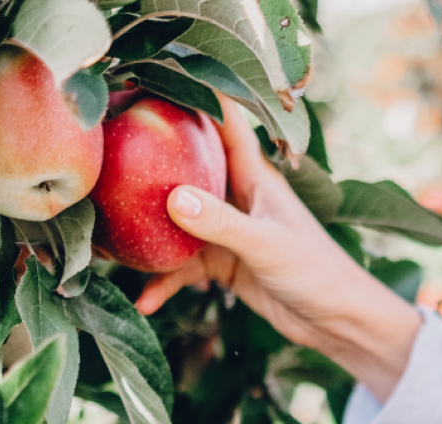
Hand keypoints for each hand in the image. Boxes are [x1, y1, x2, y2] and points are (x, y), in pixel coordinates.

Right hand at [134, 95, 421, 400]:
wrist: (338, 321)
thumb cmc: (316, 273)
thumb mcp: (267, 246)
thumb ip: (222, 224)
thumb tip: (173, 198)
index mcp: (255, 178)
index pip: (223, 124)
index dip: (192, 98)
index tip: (149, 84)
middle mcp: (238, 197)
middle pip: (186, 171)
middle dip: (147, 167)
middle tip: (103, 162)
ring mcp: (229, 230)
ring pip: (176, 223)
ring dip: (147, 235)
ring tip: (105, 246)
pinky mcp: (225, 264)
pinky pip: (183, 268)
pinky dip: (165, 283)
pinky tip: (145, 301)